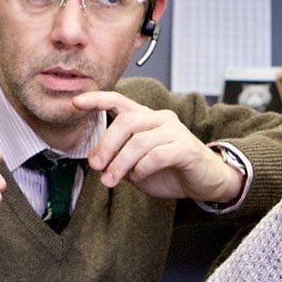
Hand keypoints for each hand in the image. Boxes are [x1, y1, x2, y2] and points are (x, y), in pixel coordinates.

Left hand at [75, 91, 243, 203]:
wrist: (205, 182)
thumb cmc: (170, 170)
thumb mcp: (137, 165)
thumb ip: (119, 158)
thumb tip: (98, 160)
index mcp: (146, 118)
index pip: (119, 101)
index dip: (97, 99)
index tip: (76, 102)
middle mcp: (160, 119)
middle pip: (126, 122)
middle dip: (106, 145)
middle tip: (96, 166)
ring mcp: (175, 131)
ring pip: (139, 142)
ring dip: (120, 163)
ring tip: (110, 180)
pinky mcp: (186, 148)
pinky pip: (157, 155)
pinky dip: (142, 168)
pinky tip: (138, 177)